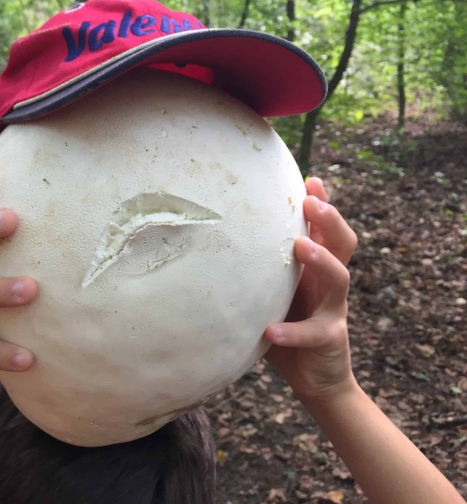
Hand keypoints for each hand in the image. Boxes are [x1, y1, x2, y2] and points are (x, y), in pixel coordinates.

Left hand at [264, 178, 357, 399]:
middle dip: (329, 219)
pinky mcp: (330, 339)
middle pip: (343, 243)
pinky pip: (314, 332)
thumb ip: (258, 272)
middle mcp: (329, 284)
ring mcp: (334, 310)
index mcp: (316, 270)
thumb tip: (215, 246)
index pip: (325, 230)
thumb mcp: (272, 294)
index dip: (322, 204)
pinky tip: (270, 330)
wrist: (314, 378)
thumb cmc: (287, 326)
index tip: (310, 180)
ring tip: (299, 246)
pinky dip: (292, 331)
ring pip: (339, 278)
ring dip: (321, 260)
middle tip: (311, 202)